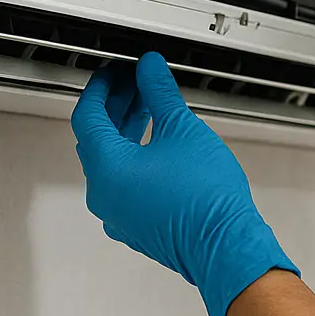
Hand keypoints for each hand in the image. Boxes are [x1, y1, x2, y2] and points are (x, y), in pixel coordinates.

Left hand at [71, 52, 298, 315]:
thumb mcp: (183, 130)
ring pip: (112, 162)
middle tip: (134, 83)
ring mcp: (118, 213)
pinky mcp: (136, 225)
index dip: (101, 87)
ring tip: (150, 107)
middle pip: (98, 138)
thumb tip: (149, 70)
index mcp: (106, 168)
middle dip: (116, 106)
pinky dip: (135, 157)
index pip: (88, 116)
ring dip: (127, 131)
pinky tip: (159, 144)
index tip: (115, 72)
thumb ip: (160, 93)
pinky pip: (125, 184)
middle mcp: (104, 194)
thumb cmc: (205, 198)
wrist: (226, 245)